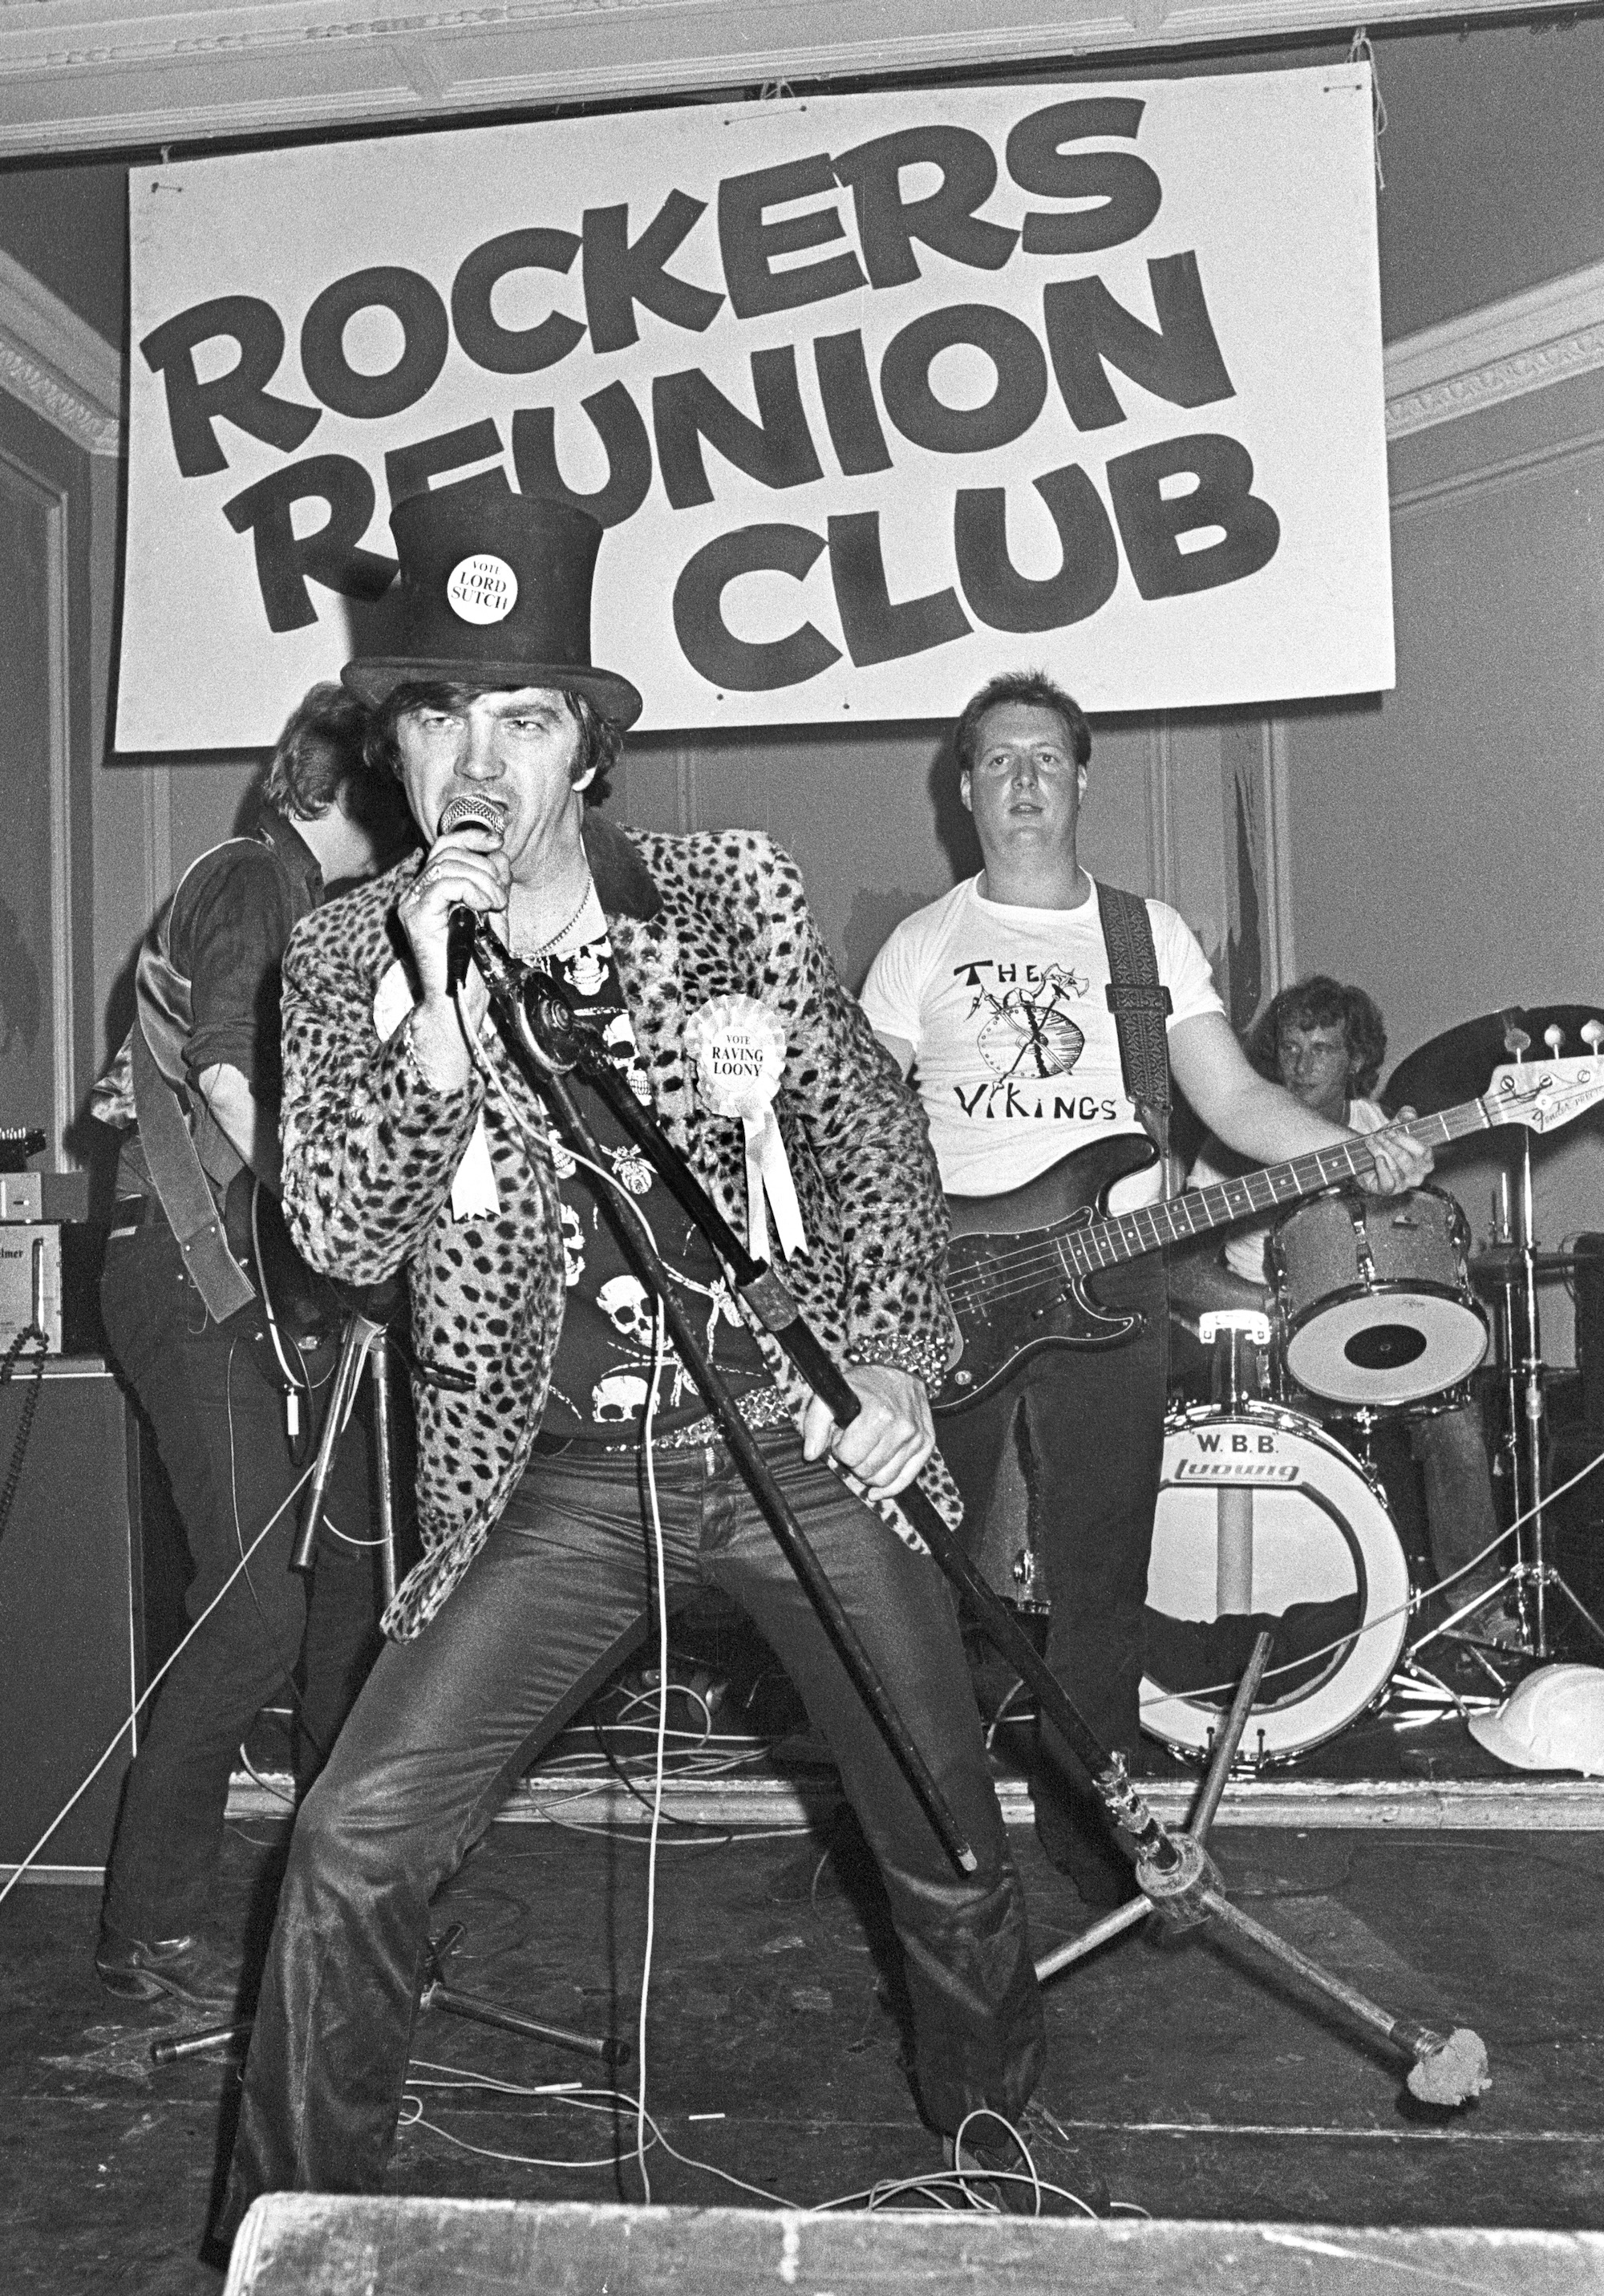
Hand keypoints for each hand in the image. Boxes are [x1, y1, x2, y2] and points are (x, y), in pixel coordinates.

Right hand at [398, 821, 509, 1082]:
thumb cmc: (476, 963)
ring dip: (483, 881)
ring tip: (495, 906)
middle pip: (448, 851)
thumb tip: (497, 854)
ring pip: (449, 865)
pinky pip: (445, 884)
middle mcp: (416, 893)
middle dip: (484, 866)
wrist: (461, 1000)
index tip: (496, 842)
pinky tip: (484, 908)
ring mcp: (412, 904)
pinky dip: (472, 889)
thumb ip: (492, 883)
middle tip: (500, 896)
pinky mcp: (416, 916)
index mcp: (431, 890)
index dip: (471, 836)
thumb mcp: (490, 913)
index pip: (445, 845)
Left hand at [800, 1362, 934, 1499]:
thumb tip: (810, 1455)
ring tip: (867, 1450)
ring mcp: (916, 1438)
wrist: (899, 1367)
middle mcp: (902, 1428)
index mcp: (878, 1415)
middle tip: (854, 1442)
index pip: (850, 1456)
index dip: (840, 1449)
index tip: (843, 1436)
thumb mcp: (833, 1393)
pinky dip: (889, 1488)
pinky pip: (906, 1480)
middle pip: (866, 1470)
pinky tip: (876, 1489)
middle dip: (854, 1460)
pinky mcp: (926, 1444)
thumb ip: (815, 1423)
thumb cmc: (864, 1382)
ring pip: (884, 1479)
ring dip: (869, 1471)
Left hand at [1358, 1107, 1433, 1196]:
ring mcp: (1403, 1185)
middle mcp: (1418, 1175)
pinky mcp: (1388, 1190)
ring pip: (1395, 1167)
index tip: (1391, 1130)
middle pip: (1407, 1159)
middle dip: (1391, 1145)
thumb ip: (1404, 1116)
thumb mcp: (1396, 1126)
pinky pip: (1388, 1182)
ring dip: (1380, 1151)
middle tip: (1378, 1135)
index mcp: (1425, 1161)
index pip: (1424, 1152)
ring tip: (1370, 1141)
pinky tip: (1377, 1159)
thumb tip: (1409, 1113)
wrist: (1365, 1157)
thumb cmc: (1387, 1142)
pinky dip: (1382, 1169)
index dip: (1406, 1140)